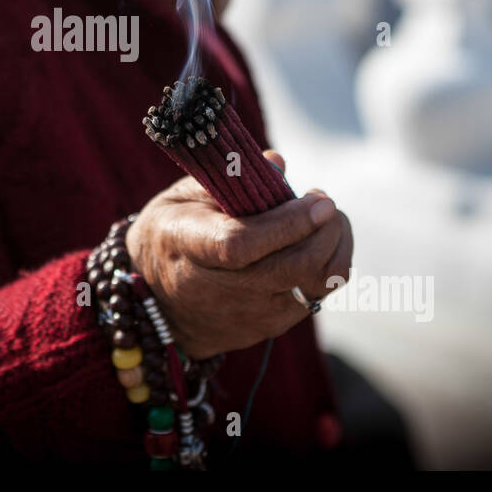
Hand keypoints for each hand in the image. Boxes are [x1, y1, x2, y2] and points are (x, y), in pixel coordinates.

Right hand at [125, 151, 352, 359]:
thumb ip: (229, 177)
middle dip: (325, 230)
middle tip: (325, 203)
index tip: (318, 199)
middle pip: (292, 267)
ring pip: (315, 285)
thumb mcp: (183, 196)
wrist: (157, 302)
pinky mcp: (269, 327)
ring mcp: (248, 314)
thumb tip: (278, 163)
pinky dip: (326, 266)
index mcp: (186, 246)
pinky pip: (315, 296)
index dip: (288, 223)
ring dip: (335, 248)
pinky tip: (316, 244)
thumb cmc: (172, 233)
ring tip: (327, 222)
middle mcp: (218, 289)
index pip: (243, 244)